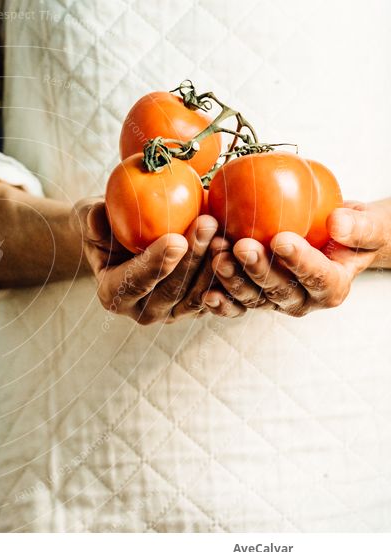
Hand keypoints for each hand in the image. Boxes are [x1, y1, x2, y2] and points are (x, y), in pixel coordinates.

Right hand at [72, 198, 232, 323]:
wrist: (127, 238)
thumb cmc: (107, 223)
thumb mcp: (91, 216)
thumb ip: (91, 218)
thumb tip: (98, 217)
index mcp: (113, 295)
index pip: (135, 282)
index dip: (156, 264)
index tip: (175, 240)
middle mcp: (142, 311)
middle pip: (172, 289)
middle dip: (192, 258)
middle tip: (208, 223)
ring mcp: (173, 313)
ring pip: (198, 294)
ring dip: (215, 266)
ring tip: (226, 233)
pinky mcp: (197, 307)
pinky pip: (217, 296)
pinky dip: (229, 275)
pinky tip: (239, 246)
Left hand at [208, 201, 390, 315]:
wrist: (331, 238)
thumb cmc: (352, 229)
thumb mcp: (369, 225)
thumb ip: (360, 227)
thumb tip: (338, 223)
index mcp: (333, 287)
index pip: (317, 277)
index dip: (299, 261)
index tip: (281, 239)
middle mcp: (302, 300)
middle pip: (278, 290)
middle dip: (258, 269)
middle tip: (241, 246)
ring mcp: (274, 302)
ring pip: (251, 297)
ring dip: (231, 278)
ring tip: (216, 253)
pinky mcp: (252, 298)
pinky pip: (233, 305)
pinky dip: (219, 302)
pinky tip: (204, 293)